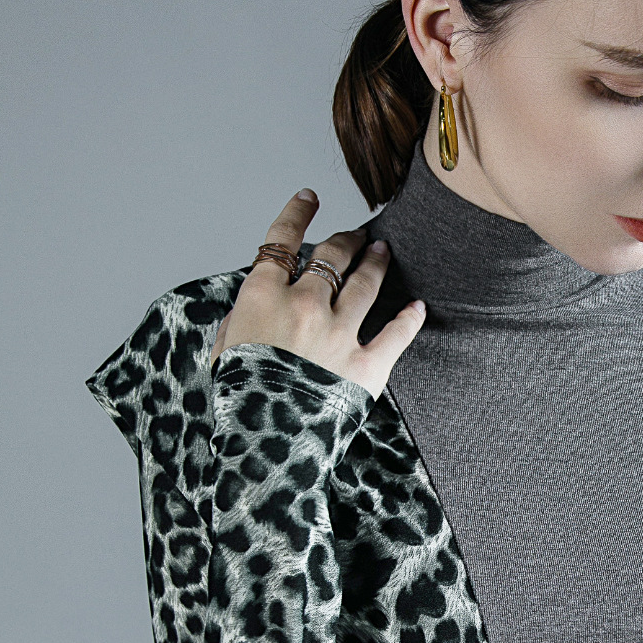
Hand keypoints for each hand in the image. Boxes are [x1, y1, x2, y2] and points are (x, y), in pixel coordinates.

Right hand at [209, 189, 424, 398]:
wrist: (264, 444)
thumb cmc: (239, 401)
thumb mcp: (223, 354)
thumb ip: (236, 323)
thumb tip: (247, 311)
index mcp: (263, 298)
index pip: (281, 241)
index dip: (297, 214)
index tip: (309, 198)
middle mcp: (303, 306)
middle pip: (331, 256)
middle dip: (347, 240)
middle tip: (357, 234)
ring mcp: (337, 334)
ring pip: (365, 283)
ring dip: (376, 263)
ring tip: (383, 251)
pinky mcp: (366, 366)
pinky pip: (397, 334)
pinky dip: (411, 318)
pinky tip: (419, 307)